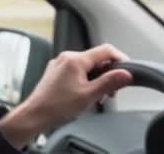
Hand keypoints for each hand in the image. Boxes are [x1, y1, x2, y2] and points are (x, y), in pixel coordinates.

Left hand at [0, 44, 132, 148]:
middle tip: (110, 93)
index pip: (105, 50)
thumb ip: (109, 82)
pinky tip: (85, 94)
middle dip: (107, 75)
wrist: (36, 113)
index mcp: (75, 59)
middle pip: (96, 59)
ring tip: (96, 97)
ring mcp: (60, 64)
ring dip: (97, 79)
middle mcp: (66, 57)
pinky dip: (85, 80)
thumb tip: (125, 74)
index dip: (120, 59)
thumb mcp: (89, 95)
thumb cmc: (57, 105)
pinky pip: (76, 71)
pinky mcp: (56, 71)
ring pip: (87, 66)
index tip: (127, 71)